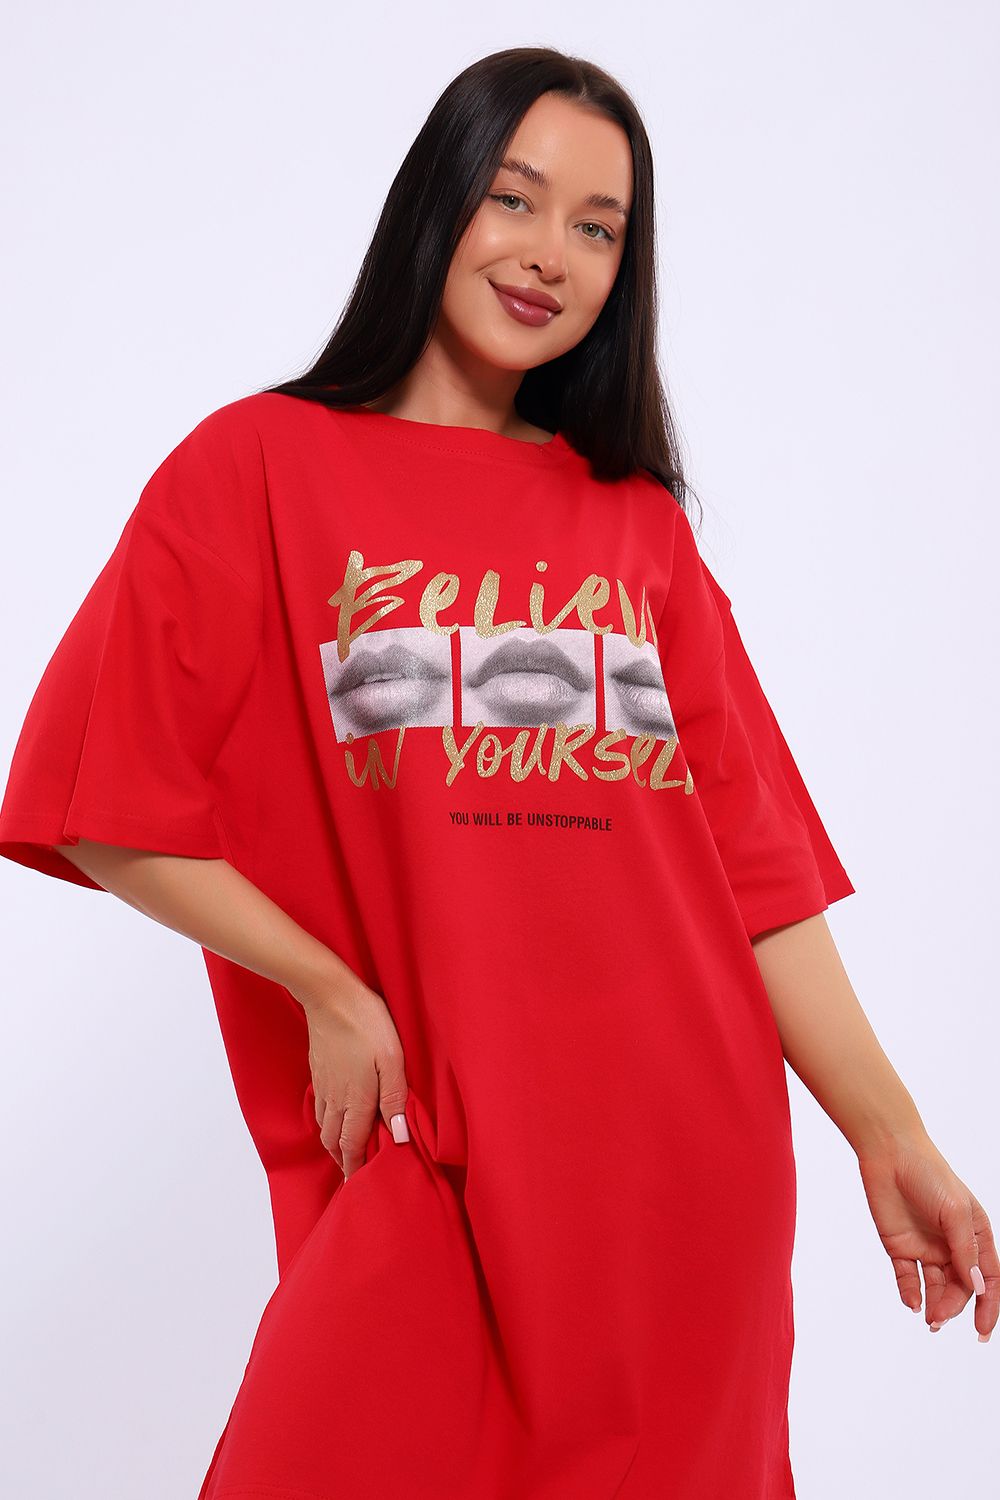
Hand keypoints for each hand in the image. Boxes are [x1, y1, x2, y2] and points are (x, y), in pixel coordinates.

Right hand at [292, 972, 411, 1178]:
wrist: (329, 995)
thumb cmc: (367, 1024)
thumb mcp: (391, 1059)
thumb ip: (395, 1098)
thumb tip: (399, 1136)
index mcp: (356, 1100)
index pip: (352, 1146)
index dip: (355, 1168)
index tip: (358, 1187)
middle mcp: (335, 1099)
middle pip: (334, 1141)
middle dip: (343, 1160)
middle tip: (355, 1172)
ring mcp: (323, 1085)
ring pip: (324, 1125)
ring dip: (334, 1142)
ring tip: (347, 1148)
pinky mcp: (318, 1070)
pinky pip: (319, 1107)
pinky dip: (327, 1121)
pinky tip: (337, 1114)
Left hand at [856, 1134, 996, 1340]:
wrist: (888, 1152)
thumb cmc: (930, 1174)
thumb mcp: (955, 1211)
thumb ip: (965, 1249)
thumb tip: (977, 1286)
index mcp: (976, 1235)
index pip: (988, 1279)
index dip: (989, 1306)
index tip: (982, 1332)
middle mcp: (952, 1245)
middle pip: (960, 1287)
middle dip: (954, 1307)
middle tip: (941, 1319)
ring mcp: (926, 1247)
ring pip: (935, 1287)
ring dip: (934, 1305)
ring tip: (930, 1319)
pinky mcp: (900, 1246)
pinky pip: (907, 1278)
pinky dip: (910, 1293)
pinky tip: (912, 1302)